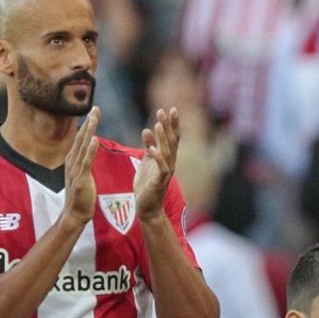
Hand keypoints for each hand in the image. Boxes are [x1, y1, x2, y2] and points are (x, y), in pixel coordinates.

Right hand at [62, 108, 99, 225]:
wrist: (75, 215)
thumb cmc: (81, 196)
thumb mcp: (82, 175)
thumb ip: (84, 162)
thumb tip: (88, 151)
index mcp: (73, 161)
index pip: (81, 139)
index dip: (88, 125)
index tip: (94, 111)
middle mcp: (72, 162)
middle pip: (81, 138)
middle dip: (89, 123)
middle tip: (96, 108)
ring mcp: (75, 170)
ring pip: (83, 146)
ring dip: (89, 131)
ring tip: (95, 117)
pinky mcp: (80, 180)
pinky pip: (86, 162)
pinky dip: (90, 150)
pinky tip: (94, 139)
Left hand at [134, 106, 179, 222]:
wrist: (147, 208)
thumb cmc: (146, 185)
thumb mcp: (146, 162)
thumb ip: (149, 147)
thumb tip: (147, 130)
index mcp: (166, 158)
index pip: (171, 137)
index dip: (171, 124)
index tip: (169, 109)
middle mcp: (169, 163)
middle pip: (171, 141)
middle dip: (168, 126)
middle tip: (163, 110)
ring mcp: (165, 172)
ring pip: (166, 152)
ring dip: (162, 138)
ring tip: (157, 124)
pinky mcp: (159, 182)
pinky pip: (160, 167)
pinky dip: (157, 157)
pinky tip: (152, 148)